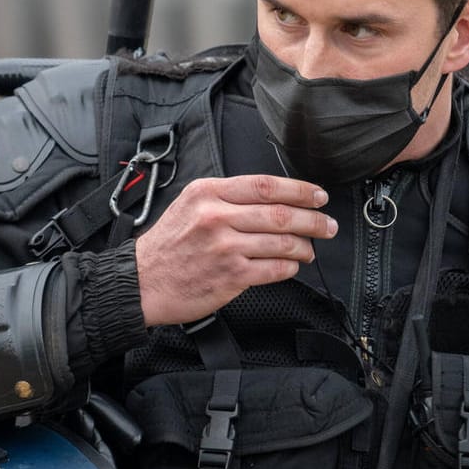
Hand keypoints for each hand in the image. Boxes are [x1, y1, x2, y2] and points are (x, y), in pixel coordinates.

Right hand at [133, 175, 335, 326]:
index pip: (265, 185)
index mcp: (208, 193)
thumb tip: (271, 199)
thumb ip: (225, 198)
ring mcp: (225, 247)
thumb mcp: (188, 206)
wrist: (141, 282)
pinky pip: (274, 268)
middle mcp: (216, 217)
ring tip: (310, 249)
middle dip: (313, 219)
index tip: (318, 196)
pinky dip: (289, 266)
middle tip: (327, 224)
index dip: (300, 190)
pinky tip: (291, 265)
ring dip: (304, 246)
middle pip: (280, 213)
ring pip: (282, 242)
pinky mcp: (231, 276)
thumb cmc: (166, 247)